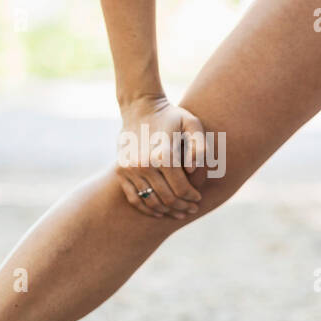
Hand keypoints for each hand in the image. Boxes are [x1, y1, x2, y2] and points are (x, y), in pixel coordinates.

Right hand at [115, 95, 205, 218]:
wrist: (140, 107)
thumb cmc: (171, 116)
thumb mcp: (191, 122)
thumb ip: (199, 145)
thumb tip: (193, 171)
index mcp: (163, 155)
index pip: (181, 188)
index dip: (192, 196)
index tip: (198, 198)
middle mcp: (144, 164)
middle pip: (167, 198)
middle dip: (182, 206)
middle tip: (191, 209)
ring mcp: (129, 169)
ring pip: (150, 201)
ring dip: (166, 211)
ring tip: (178, 213)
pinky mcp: (120, 171)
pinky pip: (134, 198)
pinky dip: (147, 209)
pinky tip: (159, 212)